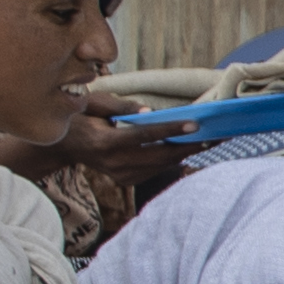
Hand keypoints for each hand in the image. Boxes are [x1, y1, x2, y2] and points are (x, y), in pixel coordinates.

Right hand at [0, 93, 202, 196]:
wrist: (64, 145)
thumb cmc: (81, 116)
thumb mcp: (94, 102)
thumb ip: (122, 106)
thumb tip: (151, 111)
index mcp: (105, 142)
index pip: (144, 136)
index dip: (171, 130)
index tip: (195, 124)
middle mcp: (114, 163)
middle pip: (160, 155)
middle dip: (191, 145)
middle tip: (219, 134)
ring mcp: (120, 175)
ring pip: (162, 166)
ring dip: (188, 153)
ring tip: (214, 140)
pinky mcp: (126, 181)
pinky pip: (156, 170)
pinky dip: (174, 159)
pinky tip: (192, 148)